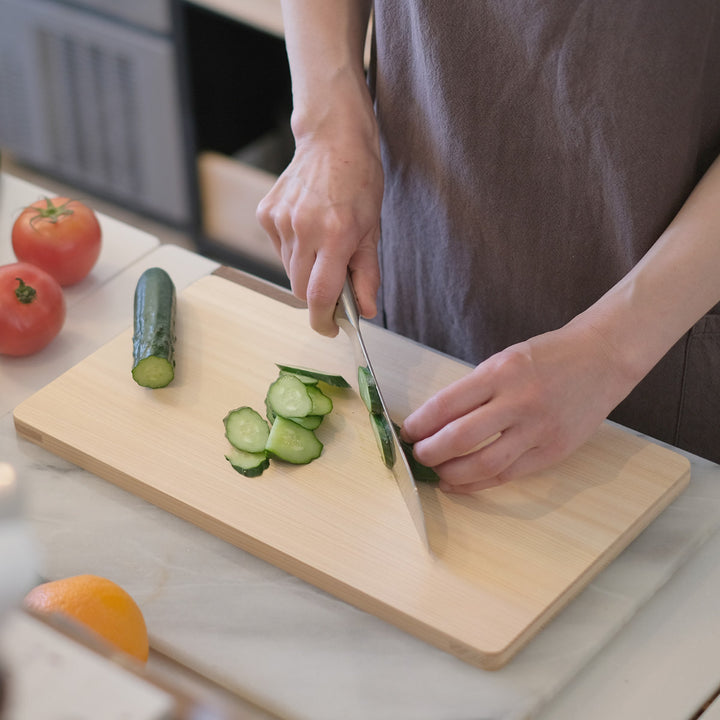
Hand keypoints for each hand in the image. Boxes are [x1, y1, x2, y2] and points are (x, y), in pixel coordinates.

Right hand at [256, 122, 383, 335]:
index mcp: (336, 235)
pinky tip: (308, 229)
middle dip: (317, 295)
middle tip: (335, 281)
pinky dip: (294, 251)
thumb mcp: (372, 230)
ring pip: (289, 271)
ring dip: (306, 271)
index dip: (323, 320)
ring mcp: (281, 220)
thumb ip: (367, 274)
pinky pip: (279, 251)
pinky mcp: (267, 214)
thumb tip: (364, 311)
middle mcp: (304, 229)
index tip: (329, 329)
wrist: (332, 141)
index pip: (319, 296)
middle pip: (300, 289)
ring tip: (324, 245)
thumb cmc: (359, 182)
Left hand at [401, 322, 634, 492]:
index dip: (420, 424)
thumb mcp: (504, 360)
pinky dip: (480, 483)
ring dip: (452, 474)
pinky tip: (461, 483)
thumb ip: (474, 390)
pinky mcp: (555, 451)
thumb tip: (436, 422)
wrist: (602, 358)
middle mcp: (519, 401)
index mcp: (500, 373)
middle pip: (461, 438)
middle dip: (429, 452)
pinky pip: (509, 475)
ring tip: (436, 472)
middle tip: (417, 455)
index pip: (446, 405)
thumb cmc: (547, 357)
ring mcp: (539, 430)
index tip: (407, 432)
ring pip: (484, 464)